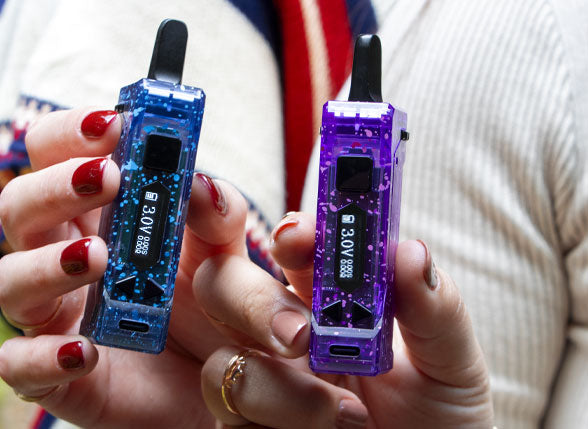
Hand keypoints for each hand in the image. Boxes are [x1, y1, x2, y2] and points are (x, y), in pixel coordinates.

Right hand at [0, 107, 264, 426]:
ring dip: (47, 263)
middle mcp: (58, 256)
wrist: (218, 386)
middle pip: (19, 205)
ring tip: (96, 256)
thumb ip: (218, 217)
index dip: (69, 133)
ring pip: (8, 279)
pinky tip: (86, 351)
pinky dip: (44, 357)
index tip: (110, 123)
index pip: (52, 155)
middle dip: (55, 186)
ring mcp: (50, 315)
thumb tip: (203, 181)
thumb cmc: (206, 307)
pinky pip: (19, 365)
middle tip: (105, 178)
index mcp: (92, 213)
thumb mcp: (222, 256)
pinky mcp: (51, 373)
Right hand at [196, 212, 493, 427]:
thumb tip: (409, 251)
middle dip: (251, 300)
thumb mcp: (450, 367)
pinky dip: (283, 418)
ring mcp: (261, 381)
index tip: (300, 239)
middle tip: (300, 335)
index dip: (288, 235)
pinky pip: (232, 411)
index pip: (293, 248)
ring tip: (350, 413)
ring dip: (284, 387)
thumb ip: (434, 311)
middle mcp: (284, 333)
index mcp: (329, 302)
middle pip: (222, 285)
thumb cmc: (438, 422)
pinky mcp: (247, 425)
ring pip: (225, 358)